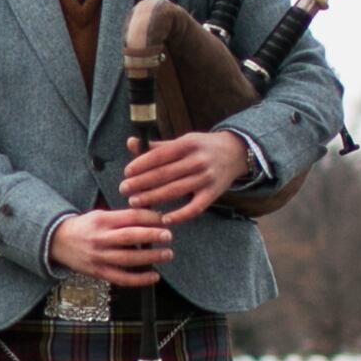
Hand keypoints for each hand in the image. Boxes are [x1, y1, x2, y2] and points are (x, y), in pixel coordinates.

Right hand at [45, 208, 174, 285]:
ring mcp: (99, 257)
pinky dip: (139, 279)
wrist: (57, 241)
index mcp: (102, 220)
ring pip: (128, 259)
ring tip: (167, 254)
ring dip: (150, 257)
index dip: (149, 217)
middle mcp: (101, 238)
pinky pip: (122, 278)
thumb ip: (122, 218)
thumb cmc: (84, 227)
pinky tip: (154, 276)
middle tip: (168, 236)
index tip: (163, 220)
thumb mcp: (100, 215)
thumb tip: (152, 219)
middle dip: (152, 236)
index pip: (130, 217)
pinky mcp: (98, 272)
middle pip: (130, 237)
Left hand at [121, 129, 249, 223]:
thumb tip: (131, 142)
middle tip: (124, 189)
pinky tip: (164, 219)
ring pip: (175, 191)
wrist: (236, 152)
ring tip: (135, 202)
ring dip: (153, 198)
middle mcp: (198, 161)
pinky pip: (195, 207)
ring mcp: (206, 178)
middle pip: (165, 174)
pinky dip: (180, 215)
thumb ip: (157, 146)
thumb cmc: (202, 147)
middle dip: (142, 183)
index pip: (160, 156)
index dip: (141, 164)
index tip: (127, 173)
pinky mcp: (213, 194)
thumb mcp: (182, 141)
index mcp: (188, 144)